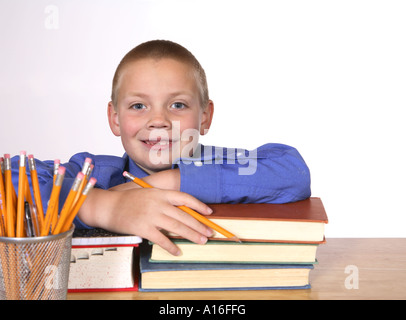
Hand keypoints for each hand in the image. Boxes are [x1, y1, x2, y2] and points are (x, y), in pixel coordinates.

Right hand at [78, 187, 212, 255]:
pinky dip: (171, 247)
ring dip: (191, 236)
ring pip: (177, 227)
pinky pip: (162, 240)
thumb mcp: (148, 194)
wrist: (109, 206)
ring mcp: (151, 215)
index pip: (185, 198)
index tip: (209, 213)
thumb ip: (164, 201)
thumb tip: (182, 212)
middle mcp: (158, 203)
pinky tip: (178, 252)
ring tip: (201, 241)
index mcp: (161, 193)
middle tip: (209, 234)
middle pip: (184, 216)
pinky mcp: (143, 228)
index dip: (199, 205)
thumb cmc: (129, 200)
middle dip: (199, 226)